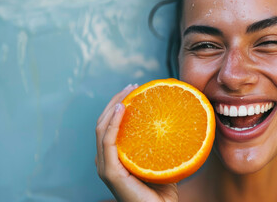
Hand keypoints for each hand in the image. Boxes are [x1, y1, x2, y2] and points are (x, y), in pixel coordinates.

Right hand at [95, 84, 178, 201]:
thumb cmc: (162, 191)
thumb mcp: (160, 161)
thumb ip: (160, 145)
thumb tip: (174, 122)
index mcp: (114, 157)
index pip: (109, 125)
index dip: (118, 105)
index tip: (134, 90)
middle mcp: (105, 159)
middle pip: (104, 122)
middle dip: (116, 100)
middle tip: (132, 86)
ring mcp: (105, 166)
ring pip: (102, 127)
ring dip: (114, 106)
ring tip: (129, 92)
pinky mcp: (109, 172)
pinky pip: (108, 141)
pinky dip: (113, 123)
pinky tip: (123, 108)